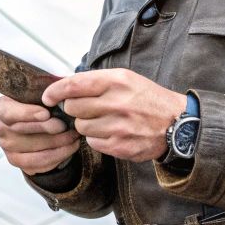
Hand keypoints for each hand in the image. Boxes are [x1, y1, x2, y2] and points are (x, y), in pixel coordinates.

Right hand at [0, 95, 80, 173]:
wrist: (40, 129)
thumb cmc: (41, 106)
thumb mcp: (42, 94)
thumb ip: (49, 90)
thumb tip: (64, 85)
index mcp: (3, 107)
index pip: (9, 112)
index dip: (27, 114)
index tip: (46, 113)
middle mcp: (1, 128)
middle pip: (23, 131)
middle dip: (49, 129)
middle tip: (67, 126)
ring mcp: (7, 147)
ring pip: (34, 149)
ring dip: (58, 144)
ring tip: (74, 136)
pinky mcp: (17, 161)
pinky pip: (38, 163)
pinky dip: (58, 156)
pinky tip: (70, 147)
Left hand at [43, 68, 183, 161]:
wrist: (177, 123)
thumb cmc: (147, 99)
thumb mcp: (125, 79)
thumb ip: (95, 81)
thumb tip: (63, 86)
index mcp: (117, 81)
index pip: (74, 85)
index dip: (55, 91)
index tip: (48, 97)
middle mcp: (117, 102)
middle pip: (73, 108)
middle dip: (75, 109)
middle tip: (88, 109)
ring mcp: (119, 126)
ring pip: (81, 126)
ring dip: (87, 124)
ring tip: (104, 120)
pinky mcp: (120, 145)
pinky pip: (92, 142)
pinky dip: (97, 138)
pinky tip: (111, 132)